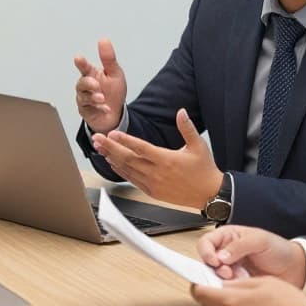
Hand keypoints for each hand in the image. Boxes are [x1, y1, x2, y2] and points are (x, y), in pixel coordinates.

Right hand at [74, 38, 126, 131]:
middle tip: (96, 85)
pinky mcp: (86, 111)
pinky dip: (98, 109)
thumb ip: (108, 59)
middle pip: (82, 83)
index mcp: (92, 74)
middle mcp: (86, 87)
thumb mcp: (115, 74)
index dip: (81, 63)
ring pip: (83, 97)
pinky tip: (106, 108)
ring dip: (93, 98)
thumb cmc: (113, 92)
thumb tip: (103, 40)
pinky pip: (89, 109)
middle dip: (88, 84)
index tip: (78, 58)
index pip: (84, 67)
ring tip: (102, 99)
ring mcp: (84, 99)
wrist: (116, 113)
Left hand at [90, 108, 222, 208]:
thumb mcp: (198, 145)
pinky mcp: (152, 192)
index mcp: (167, 160)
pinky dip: (120, 171)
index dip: (125, 140)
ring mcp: (153, 184)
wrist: (209, 194)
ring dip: (112, 158)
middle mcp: (157, 173)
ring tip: (100, 148)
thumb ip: (187, 128)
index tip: (112, 133)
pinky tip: (113, 163)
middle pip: (128, 158)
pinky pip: (132, 180)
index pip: (141, 148)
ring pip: (127, 170)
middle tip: (97, 138)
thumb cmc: (204, 169)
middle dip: (110, 147)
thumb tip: (181, 112)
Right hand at [196, 225, 305, 286]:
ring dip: (222, 278)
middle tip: (227, 273)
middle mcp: (226, 252)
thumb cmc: (279, 249)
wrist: (295, 269)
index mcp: (229, 237)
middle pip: (207, 260)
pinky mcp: (237, 283)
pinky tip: (241, 285)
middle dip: (214, 268)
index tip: (215, 261)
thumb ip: (239, 246)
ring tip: (236, 278)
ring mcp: (231, 268)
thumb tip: (220, 257)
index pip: (207, 242)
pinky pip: (225, 286)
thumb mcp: (260, 241)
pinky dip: (230, 287)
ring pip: (214, 275)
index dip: (206, 252)